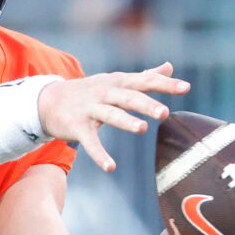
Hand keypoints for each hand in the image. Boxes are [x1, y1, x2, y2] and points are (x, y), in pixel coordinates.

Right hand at [37, 63, 191, 172]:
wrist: (48, 100)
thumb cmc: (89, 91)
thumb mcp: (116, 80)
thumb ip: (144, 75)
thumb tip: (170, 67)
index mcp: (118, 82)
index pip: (144, 81)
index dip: (164, 84)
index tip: (186, 88)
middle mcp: (105, 93)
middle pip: (128, 97)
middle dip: (146, 104)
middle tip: (164, 112)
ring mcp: (90, 109)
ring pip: (110, 114)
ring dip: (125, 121)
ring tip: (142, 129)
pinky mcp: (77, 126)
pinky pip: (90, 142)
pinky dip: (99, 154)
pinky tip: (111, 167)